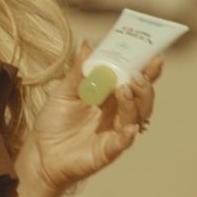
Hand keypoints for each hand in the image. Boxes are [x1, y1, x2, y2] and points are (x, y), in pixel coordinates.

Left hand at [19, 41, 162, 194]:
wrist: (42, 151)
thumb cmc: (54, 120)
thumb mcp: (64, 91)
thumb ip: (78, 71)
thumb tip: (86, 44)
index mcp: (109, 95)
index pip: (133, 81)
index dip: (146, 71)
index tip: (154, 57)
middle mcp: (116, 113)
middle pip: (141, 98)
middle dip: (144, 86)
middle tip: (137, 74)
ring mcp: (114, 132)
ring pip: (134, 117)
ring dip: (133, 103)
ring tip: (125, 89)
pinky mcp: (107, 150)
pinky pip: (121, 143)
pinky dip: (127, 136)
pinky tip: (129, 128)